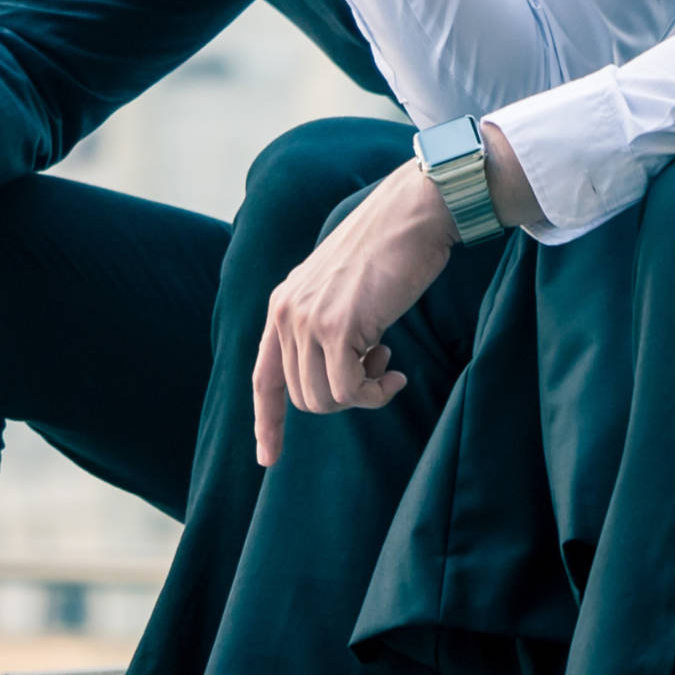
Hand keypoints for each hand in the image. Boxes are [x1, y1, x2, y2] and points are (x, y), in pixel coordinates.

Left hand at [252, 160, 457, 466]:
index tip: (268, 459)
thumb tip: (333, 379)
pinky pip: (349, 392)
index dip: (266, 421)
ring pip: (323, 400)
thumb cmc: (388, 251)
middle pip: (302, 397)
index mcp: (283, 304)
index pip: (263, 377)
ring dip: (362, 396)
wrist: (411, 214)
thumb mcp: (341, 289)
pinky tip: (395, 373)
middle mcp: (286, 313)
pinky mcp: (337, 327)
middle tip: (378, 369)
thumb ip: (324, 324)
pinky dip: (375, 395)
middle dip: (343, 398)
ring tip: (387, 364)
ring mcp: (308, 320)